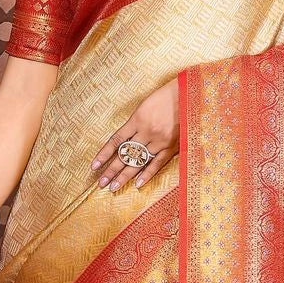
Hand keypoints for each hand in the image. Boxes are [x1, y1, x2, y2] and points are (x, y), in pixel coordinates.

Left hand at [91, 75, 178, 190]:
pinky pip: (157, 163)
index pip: (116, 140)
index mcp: (137, 119)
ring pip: (138, 162)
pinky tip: (136, 184)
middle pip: (125, 154)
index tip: (94, 166)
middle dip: (111, 170)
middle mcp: (146, 132)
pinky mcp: (171, 147)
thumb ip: (135, 123)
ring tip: (113, 187)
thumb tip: (124, 140)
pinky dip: (147, 174)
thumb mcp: (145, 105)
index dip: (104, 154)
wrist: (189, 95)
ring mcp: (159, 141)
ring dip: (125, 175)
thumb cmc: (166, 96)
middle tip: (101, 183)